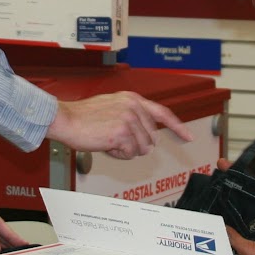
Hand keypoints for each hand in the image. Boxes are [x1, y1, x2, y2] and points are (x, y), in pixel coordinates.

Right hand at [48, 92, 192, 158]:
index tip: (188, 137)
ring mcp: (129, 119)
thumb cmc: (83, 116)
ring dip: (126, 151)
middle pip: (151, 139)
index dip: (177, 127)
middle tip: (115, 139)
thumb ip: (131, 114)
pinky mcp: (122, 133)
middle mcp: (134, 107)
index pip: (163, 113)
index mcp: (133, 99)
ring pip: (142, 149)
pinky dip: (118, 155)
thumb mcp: (112, 106)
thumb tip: (147, 135)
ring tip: (108, 140)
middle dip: (136, 145)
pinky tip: (106, 145)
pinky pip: (130, 154)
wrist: (66, 119)